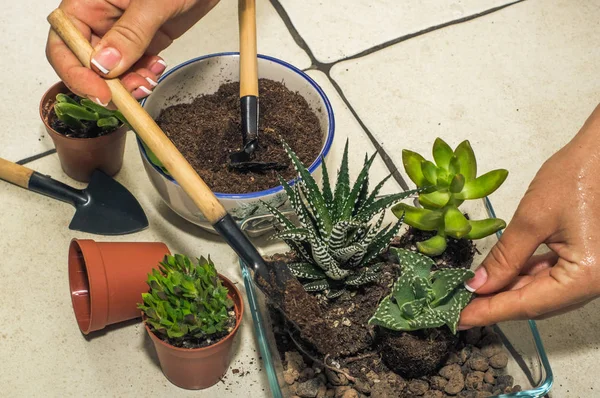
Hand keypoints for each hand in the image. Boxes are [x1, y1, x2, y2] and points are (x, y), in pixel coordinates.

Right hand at [46, 0, 218, 104]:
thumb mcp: (152, 3)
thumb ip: (129, 34)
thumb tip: (104, 66)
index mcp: (87, 3)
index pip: (64, 44)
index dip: (75, 73)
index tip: (99, 92)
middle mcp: (99, 20)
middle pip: (86, 65)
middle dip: (107, 85)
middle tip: (131, 94)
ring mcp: (120, 34)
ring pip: (112, 73)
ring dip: (128, 85)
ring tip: (148, 80)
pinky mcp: (141, 42)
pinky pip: (134, 68)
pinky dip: (143, 76)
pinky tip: (156, 68)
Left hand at [459, 103, 599, 327]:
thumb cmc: (575, 177)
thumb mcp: (531, 219)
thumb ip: (504, 258)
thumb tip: (477, 286)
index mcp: (587, 276)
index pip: (527, 304)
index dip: (488, 312)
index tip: (456, 318)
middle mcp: (595, 283)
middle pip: (536, 302)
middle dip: (495, 303)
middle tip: (457, 305)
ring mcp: (593, 273)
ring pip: (542, 291)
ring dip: (507, 290)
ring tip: (471, 291)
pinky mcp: (588, 260)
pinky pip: (551, 277)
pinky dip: (524, 276)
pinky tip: (498, 275)